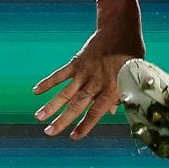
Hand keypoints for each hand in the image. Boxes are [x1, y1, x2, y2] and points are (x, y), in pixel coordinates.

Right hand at [33, 1, 141, 138]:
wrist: (121, 30)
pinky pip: (60, 74)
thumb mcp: (132, 78)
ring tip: (39, 117)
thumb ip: (120, 95)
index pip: (96, 111)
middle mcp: (97, 82)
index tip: (74, 137)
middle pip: (77, 104)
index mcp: (112, 89)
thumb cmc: (131, 57)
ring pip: (66, 91)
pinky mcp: (77, 62)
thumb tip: (110, 112)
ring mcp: (85, 72)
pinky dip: (48, 82)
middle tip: (49, 132)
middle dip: (63, 120)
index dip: (85, 125)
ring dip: (51, 104)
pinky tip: (36, 91)